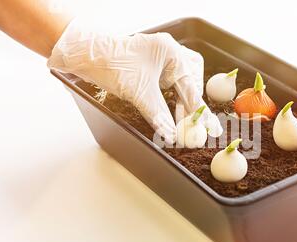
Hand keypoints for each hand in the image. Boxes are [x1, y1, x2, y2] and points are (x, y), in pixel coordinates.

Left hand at [48, 20, 222, 143]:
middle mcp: (169, 52)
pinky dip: (174, 98)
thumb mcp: (139, 93)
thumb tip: (171, 134)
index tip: (210, 128)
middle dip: (192, 105)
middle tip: (195, 127)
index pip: (190, 86)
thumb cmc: (111, 65)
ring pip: (183, 82)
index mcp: (171, 52)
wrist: (86, 56)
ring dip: (184, 102)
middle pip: (191, 82)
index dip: (199, 110)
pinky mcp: (154, 65)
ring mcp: (162, 58)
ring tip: (185, 123)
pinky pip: (172, 83)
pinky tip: (175, 112)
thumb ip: (159, 115)